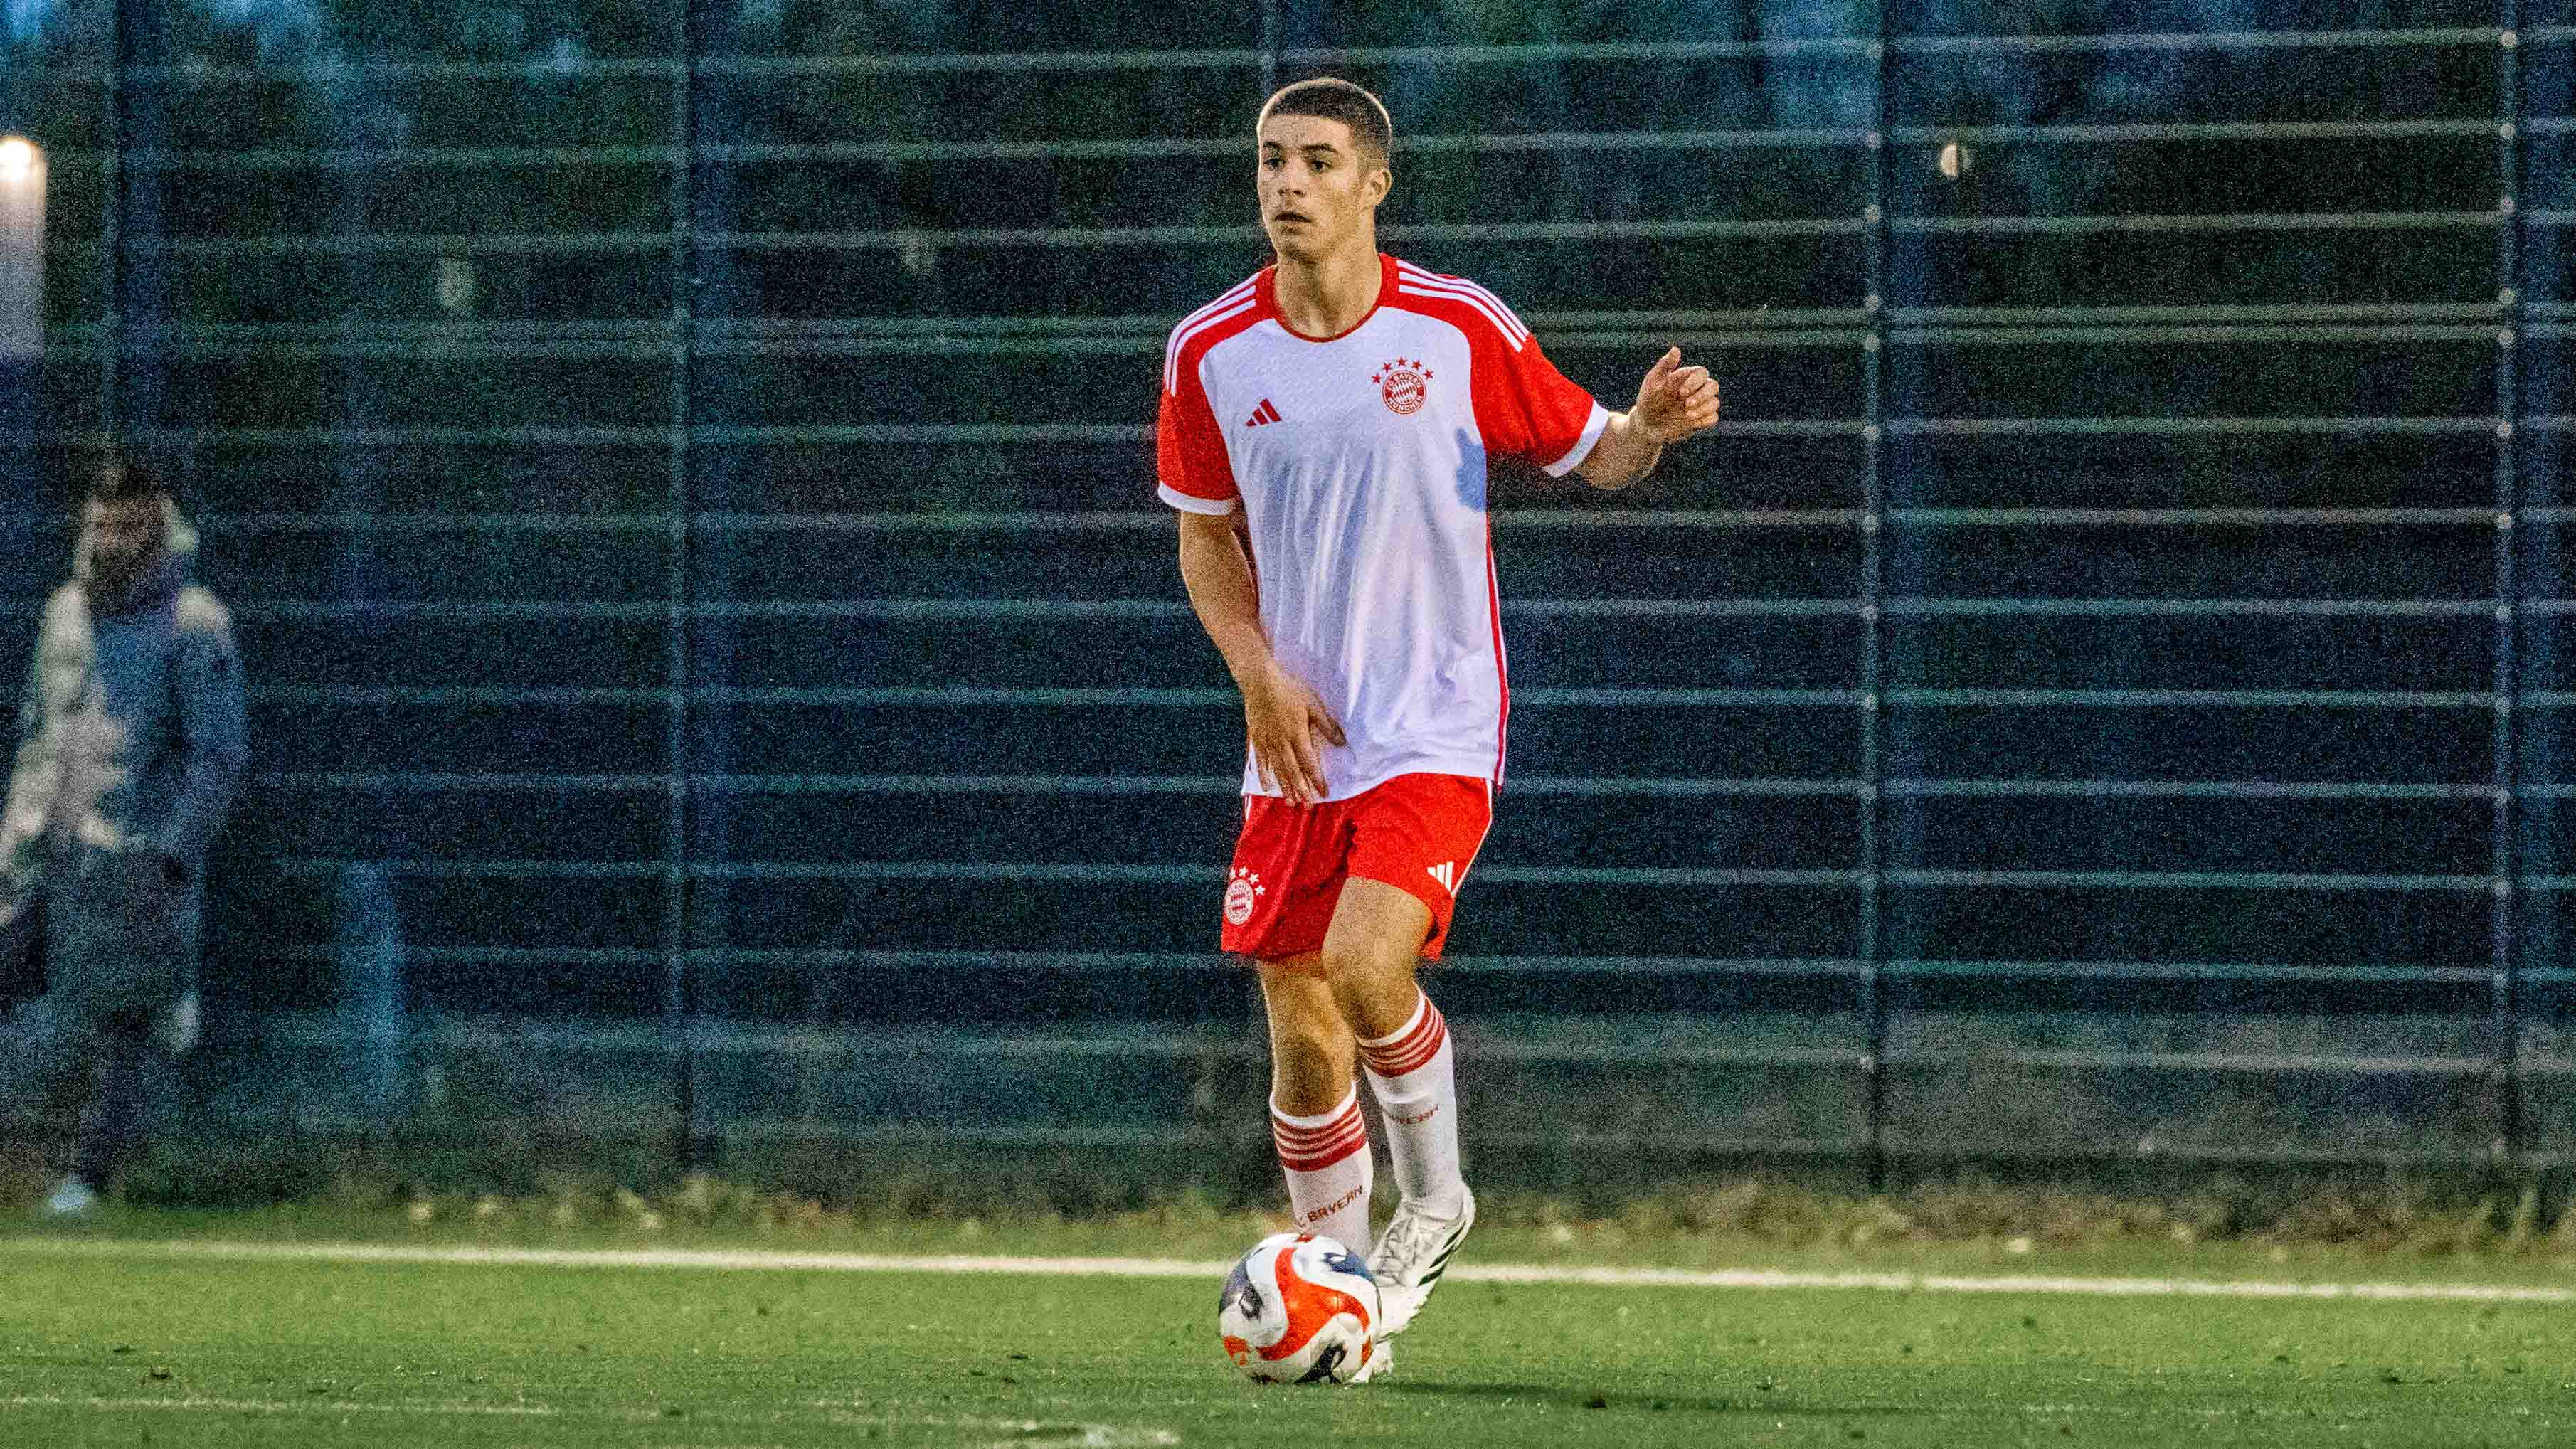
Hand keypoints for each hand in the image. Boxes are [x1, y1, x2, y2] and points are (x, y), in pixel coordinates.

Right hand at [1240, 665, 1344, 805]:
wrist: (1260, 682)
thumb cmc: (1289, 690)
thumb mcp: (1313, 705)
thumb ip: (1326, 726)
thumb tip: (1342, 742)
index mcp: (1298, 735)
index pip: (1310, 764)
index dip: (1317, 780)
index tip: (1324, 794)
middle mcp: (1282, 743)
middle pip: (1294, 772)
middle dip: (1302, 790)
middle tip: (1308, 806)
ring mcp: (1268, 742)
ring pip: (1278, 770)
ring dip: (1286, 787)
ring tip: (1291, 802)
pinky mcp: (1257, 738)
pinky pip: (1261, 761)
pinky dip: (1264, 774)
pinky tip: (1268, 787)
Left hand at [1630, 346, 1720, 444]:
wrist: (1647, 424)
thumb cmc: (1649, 399)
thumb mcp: (1653, 382)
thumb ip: (1665, 366)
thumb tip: (1676, 349)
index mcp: (1686, 377)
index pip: (1702, 373)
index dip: (1695, 382)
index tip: (1681, 393)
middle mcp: (1696, 389)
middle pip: (1713, 386)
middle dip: (1702, 395)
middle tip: (1686, 405)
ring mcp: (1700, 405)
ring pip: (1714, 402)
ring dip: (1703, 409)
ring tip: (1687, 416)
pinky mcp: (1701, 419)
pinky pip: (1713, 418)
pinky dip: (1705, 420)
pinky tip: (1692, 423)